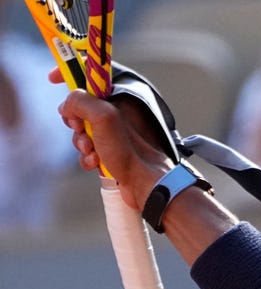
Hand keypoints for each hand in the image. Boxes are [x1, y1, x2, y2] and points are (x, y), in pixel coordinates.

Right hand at [55, 81, 173, 210]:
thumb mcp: (103, 117)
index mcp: (122, 98)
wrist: (146, 184)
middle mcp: (120, 113)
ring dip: (81, 142)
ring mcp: (115, 134)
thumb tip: (67, 105)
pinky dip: (88, 156)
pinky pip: (89, 149)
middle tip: (80, 128)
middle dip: (74, 119)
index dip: (71, 72)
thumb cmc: (130, 151)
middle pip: (81, 106)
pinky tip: (96, 163)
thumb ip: (80, 101)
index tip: (53, 78)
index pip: (93, 75)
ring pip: (83, 130)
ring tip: (93, 150)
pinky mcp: (112, 152)